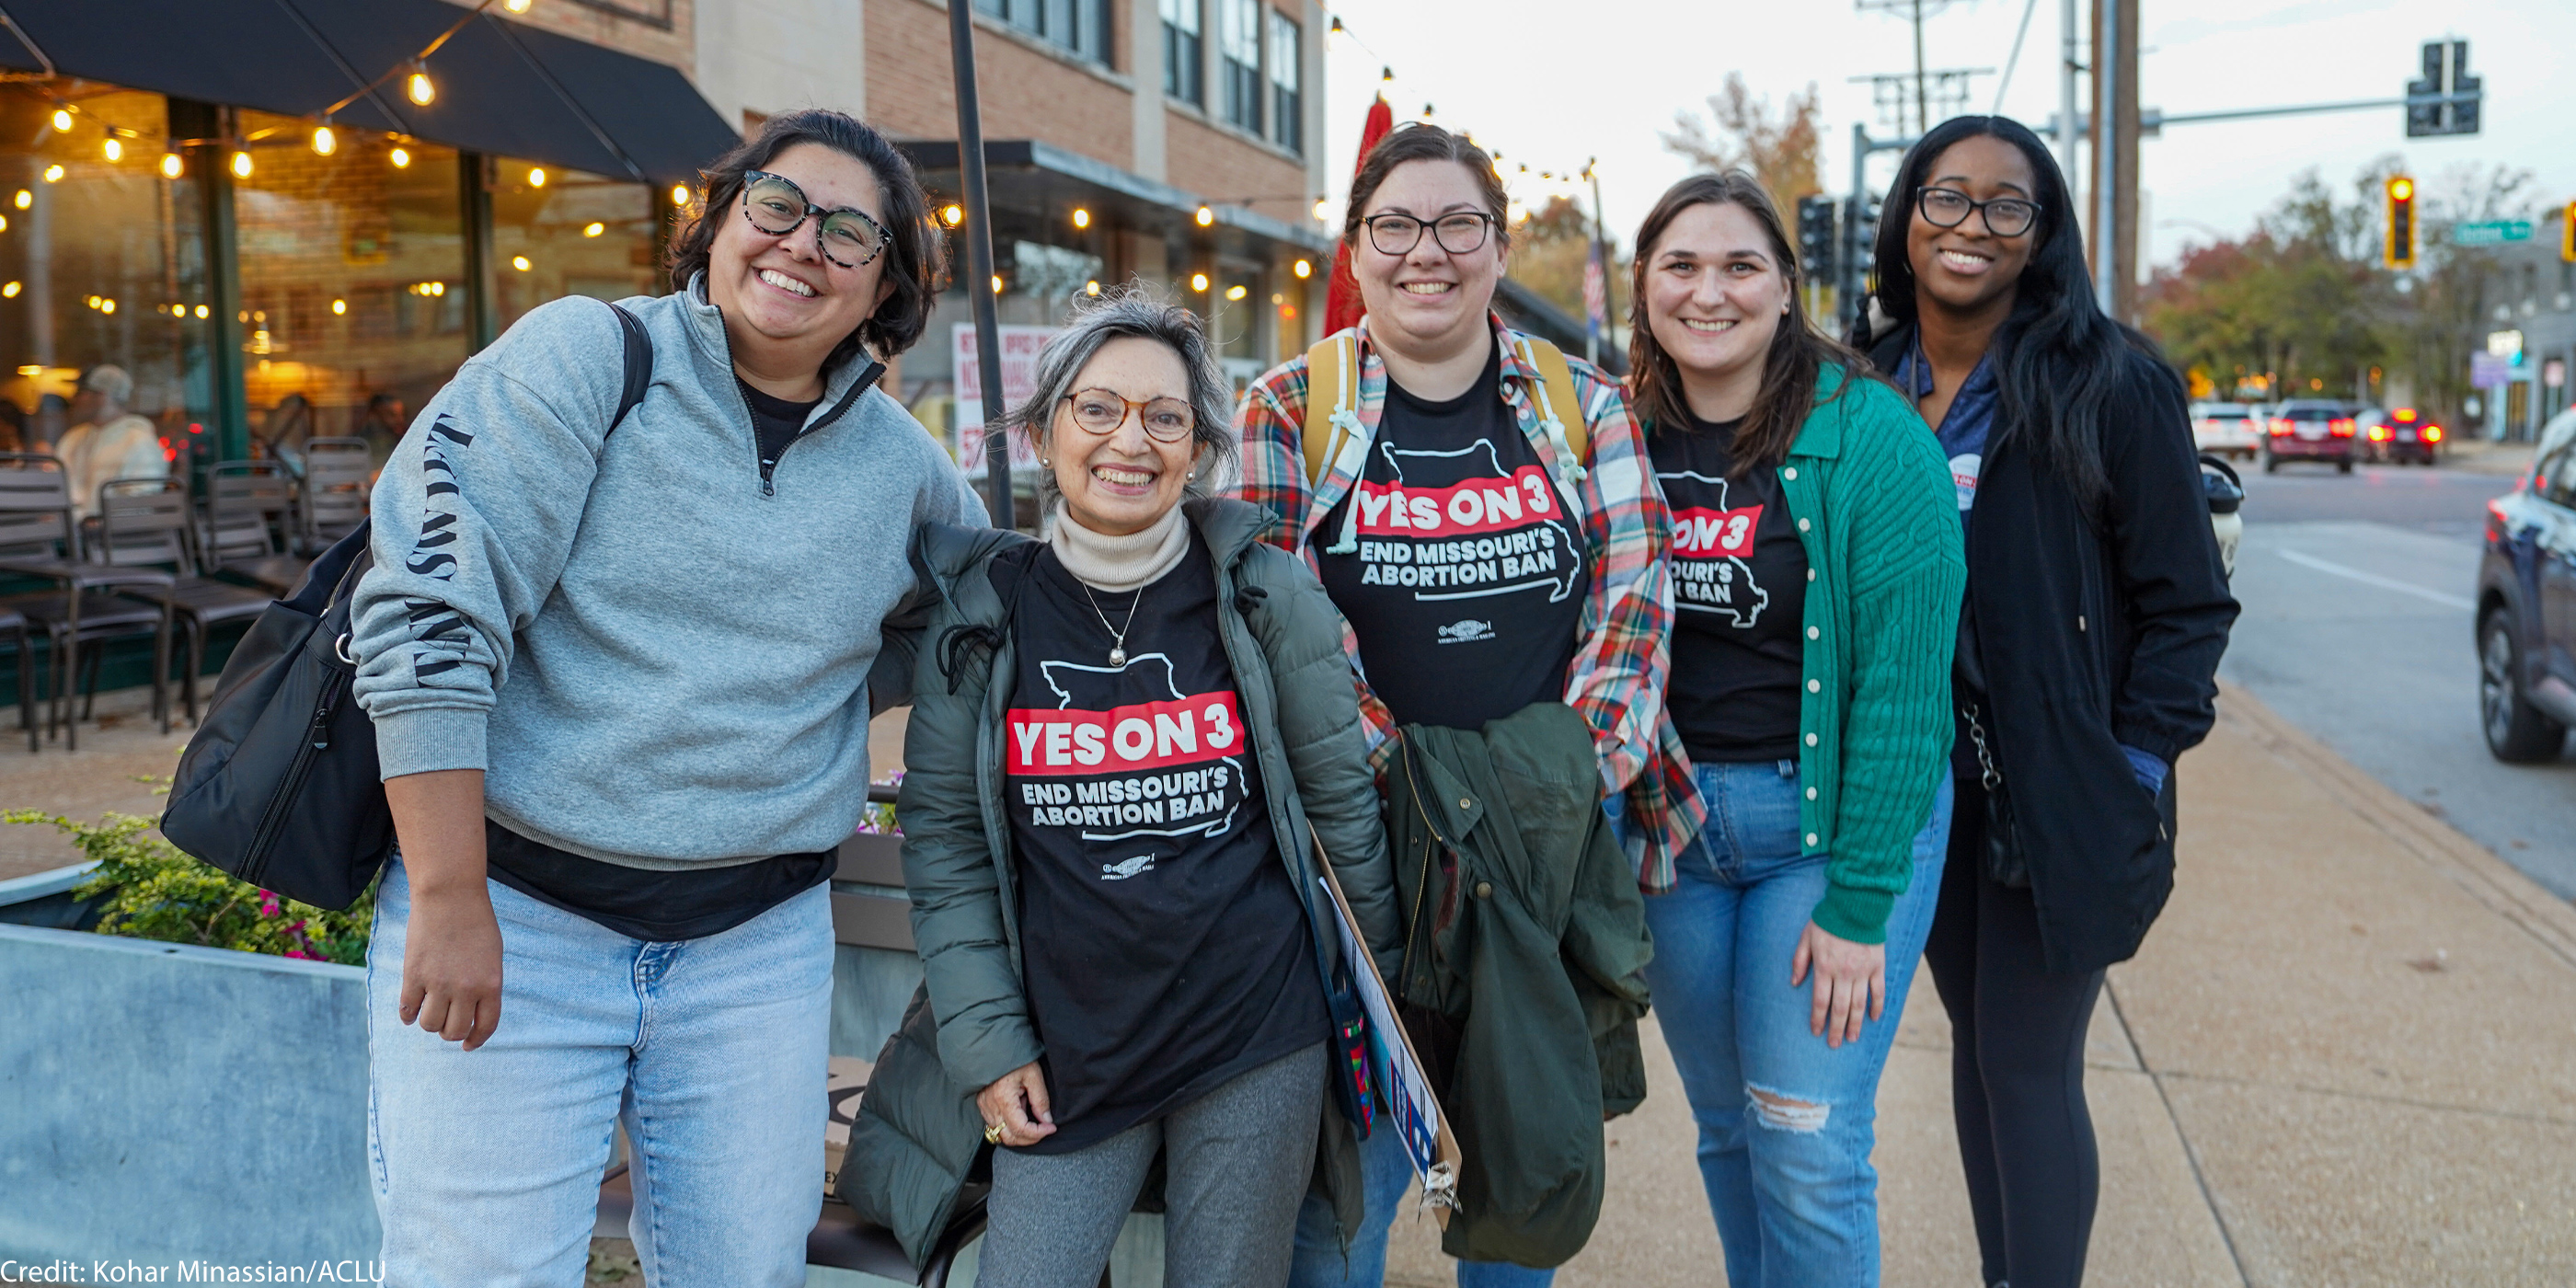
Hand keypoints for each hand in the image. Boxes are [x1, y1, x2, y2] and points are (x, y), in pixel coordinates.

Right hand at [399, 886, 503, 1049]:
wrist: (450, 896)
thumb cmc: (476, 923)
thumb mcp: (492, 956)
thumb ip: (485, 986)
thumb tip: (473, 1014)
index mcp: (491, 984)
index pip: (485, 1026)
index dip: (476, 1040)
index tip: (469, 1045)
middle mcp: (466, 988)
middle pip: (454, 1032)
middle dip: (451, 1033)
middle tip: (447, 1023)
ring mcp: (437, 983)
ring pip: (429, 1025)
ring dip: (429, 1023)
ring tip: (431, 1011)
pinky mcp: (413, 975)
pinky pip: (407, 1010)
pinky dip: (408, 1015)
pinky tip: (410, 1010)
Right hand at [978, 1063, 1056, 1146]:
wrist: (993, 1045)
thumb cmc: (1015, 1056)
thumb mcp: (1033, 1074)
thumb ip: (1040, 1100)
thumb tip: (1046, 1121)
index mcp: (1003, 1098)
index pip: (1020, 1129)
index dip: (1038, 1133)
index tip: (1051, 1127)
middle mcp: (990, 1106)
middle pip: (1009, 1138)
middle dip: (1029, 1138)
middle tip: (1044, 1129)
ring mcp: (984, 1107)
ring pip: (1000, 1134)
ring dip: (1019, 1133)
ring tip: (1031, 1116)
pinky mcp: (982, 1105)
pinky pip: (994, 1126)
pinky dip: (1009, 1127)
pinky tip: (1020, 1113)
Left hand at [1790, 920, 1886, 1048]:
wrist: (1855, 905)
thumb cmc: (1827, 921)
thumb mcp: (1805, 938)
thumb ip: (1799, 961)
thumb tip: (1794, 984)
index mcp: (1824, 967)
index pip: (1819, 1001)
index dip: (1817, 1019)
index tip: (1816, 1032)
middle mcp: (1843, 973)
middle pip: (1840, 1008)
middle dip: (1836, 1029)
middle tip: (1834, 1044)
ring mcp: (1862, 971)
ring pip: (1859, 1004)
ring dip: (1855, 1024)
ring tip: (1852, 1038)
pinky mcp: (1877, 966)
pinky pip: (1878, 991)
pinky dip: (1877, 1006)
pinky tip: (1873, 1018)